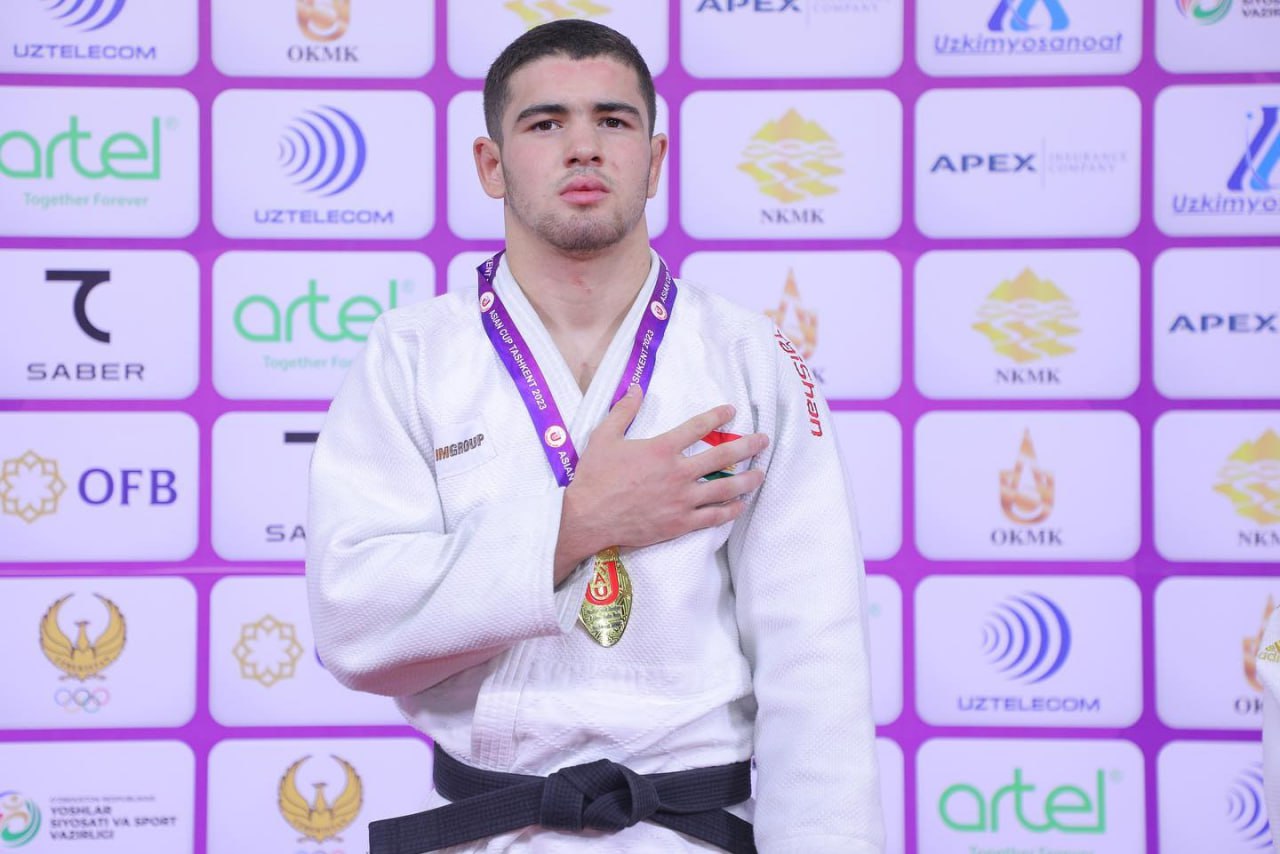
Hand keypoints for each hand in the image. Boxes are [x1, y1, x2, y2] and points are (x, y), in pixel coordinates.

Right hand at [553, 385, 767, 582]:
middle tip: (764, 440)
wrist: (588, 518)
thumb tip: (635, 387)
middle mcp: (678, 472)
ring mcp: (682, 500)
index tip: (732, 410)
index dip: (718, 415)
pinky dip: (731, 511)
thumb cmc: (594, 477)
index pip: (699, 427)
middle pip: (724, 456)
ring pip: (726, 489)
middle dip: (748, 446)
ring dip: (747, 480)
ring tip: (761, 474)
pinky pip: (714, 517)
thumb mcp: (603, 437)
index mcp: (662, 448)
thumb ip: (623, 411)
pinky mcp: (680, 523)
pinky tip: (741, 506)